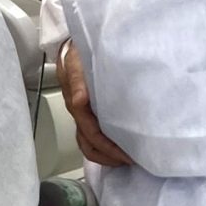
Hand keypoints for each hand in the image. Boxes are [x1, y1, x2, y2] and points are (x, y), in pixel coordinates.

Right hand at [58, 41, 130, 167]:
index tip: (127, 155)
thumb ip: (77, 79)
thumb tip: (79, 102)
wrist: (74, 45)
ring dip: (106, 154)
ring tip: (126, 158)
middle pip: (88, 144)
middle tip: (130, 160)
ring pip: (89, 142)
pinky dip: (106, 145)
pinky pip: (94, 134)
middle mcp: (78, 112)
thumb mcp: (77, 60)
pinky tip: (121, 145)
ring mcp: (83, 113)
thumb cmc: (79, 52)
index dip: (107, 147)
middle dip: (108, 156)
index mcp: (76, 103)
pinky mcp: (90, 111)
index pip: (89, 132)